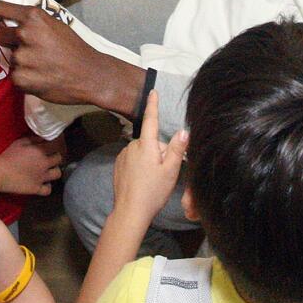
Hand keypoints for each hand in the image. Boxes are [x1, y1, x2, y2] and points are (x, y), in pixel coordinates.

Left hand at [0, 0, 145, 114]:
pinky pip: (14, 75)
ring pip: (9, 57)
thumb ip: (33, 22)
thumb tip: (12, 21)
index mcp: (34, 17)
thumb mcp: (55, 25)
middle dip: (10, 42)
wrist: (90, 76)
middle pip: (0, 35)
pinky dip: (24, 77)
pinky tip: (41, 77)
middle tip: (30, 49)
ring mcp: (21, 57)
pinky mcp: (20, 77)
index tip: (1, 21)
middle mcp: (24, 33)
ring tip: (41, 65)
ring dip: (21, 62)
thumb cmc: (74, 49)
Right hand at [0, 136, 63, 195]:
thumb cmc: (8, 156)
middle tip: (50, 157)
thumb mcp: (21, 142)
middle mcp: (44, 163)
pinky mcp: (36, 188)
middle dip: (55, 157)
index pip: (55, 145)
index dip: (54, 145)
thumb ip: (34, 139)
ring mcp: (42, 177)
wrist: (0, 173)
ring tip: (48, 170)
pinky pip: (48, 189)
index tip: (51, 145)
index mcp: (40, 151)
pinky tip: (43, 183)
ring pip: (58, 174)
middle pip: (59, 159)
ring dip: (54, 171)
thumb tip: (44, 138)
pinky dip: (47, 186)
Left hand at [112, 91, 187, 223]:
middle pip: (151, 142)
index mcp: (146, 145)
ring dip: (149, 160)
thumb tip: (184, 130)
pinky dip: (140, 166)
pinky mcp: (118, 165)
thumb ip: (177, 148)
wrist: (130, 211)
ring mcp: (123, 155)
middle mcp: (132, 146)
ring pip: (143, 151)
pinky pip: (133, 159)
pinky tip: (142, 181)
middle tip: (164, 172)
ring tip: (153, 179)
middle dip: (160, 152)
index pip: (151, 119)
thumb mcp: (171, 170)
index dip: (153, 104)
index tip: (153, 91)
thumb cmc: (153, 191)